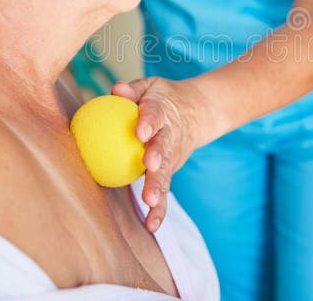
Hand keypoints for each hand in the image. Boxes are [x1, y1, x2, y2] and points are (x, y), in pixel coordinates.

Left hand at [111, 77, 215, 232]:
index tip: (141, 131)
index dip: (149, 122)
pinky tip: (151, 226)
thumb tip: (115, 90)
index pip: (156, 114)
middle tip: (150, 166)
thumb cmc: (162, 98)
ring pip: (166, 172)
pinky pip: (165, 191)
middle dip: (159, 156)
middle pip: (164, 146)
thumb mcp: (150, 87)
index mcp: (163, 111)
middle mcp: (170, 135)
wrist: (197, 112)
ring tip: (150, 201)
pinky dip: (160, 209)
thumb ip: (132, 89)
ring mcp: (173, 156)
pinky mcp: (171, 170)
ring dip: (159, 186)